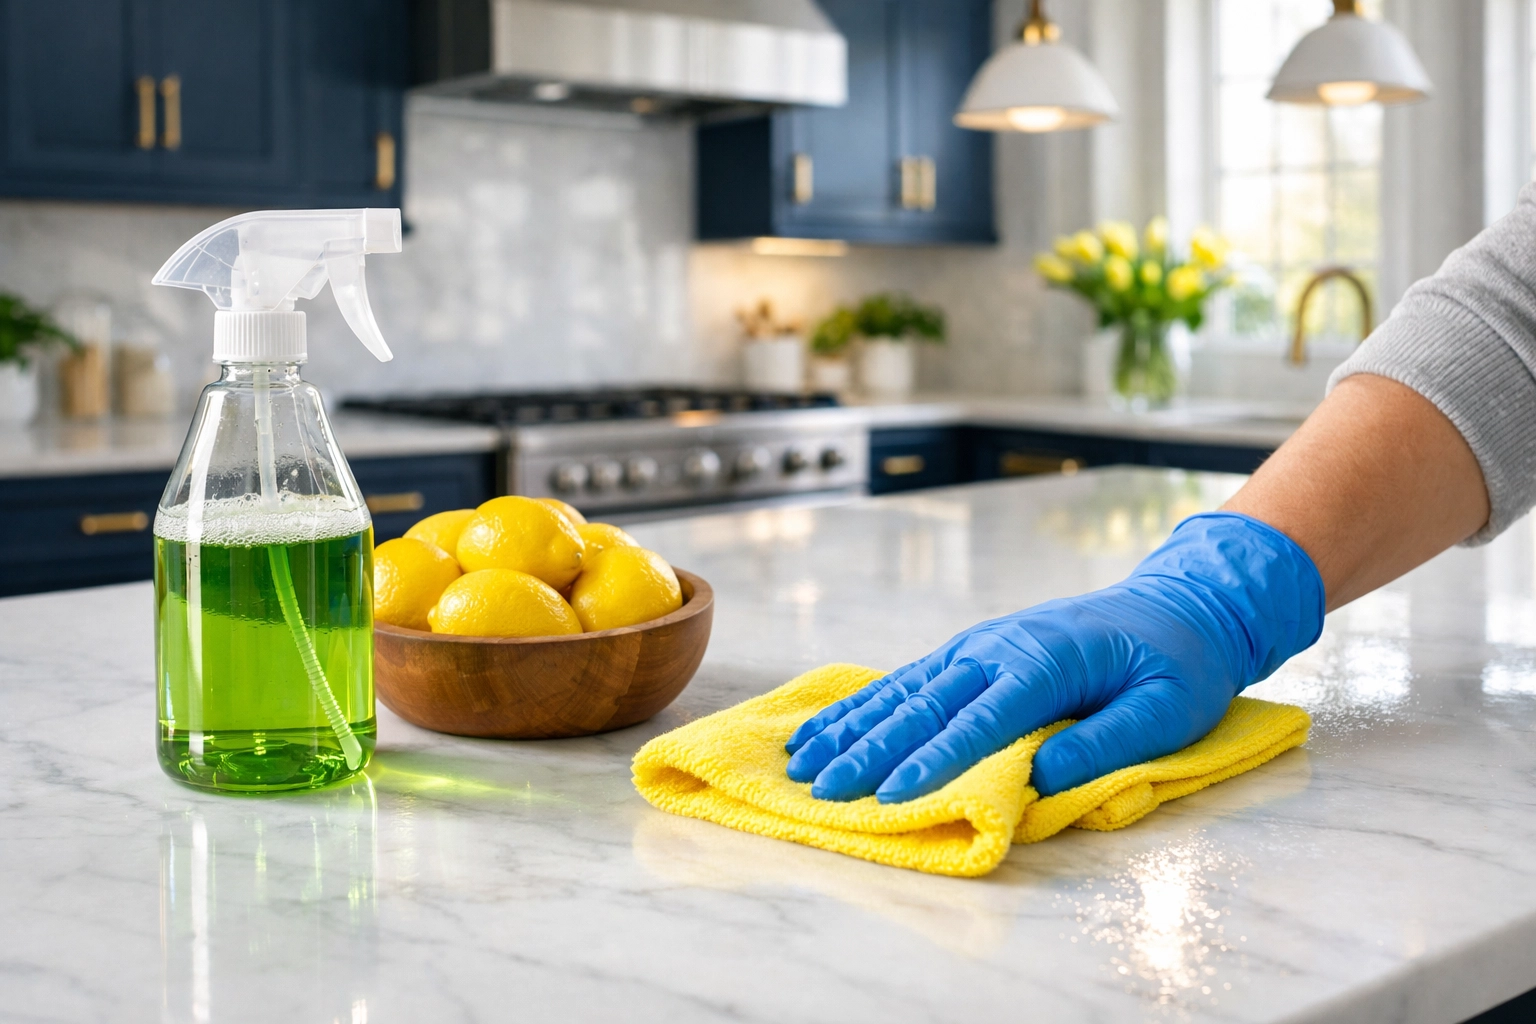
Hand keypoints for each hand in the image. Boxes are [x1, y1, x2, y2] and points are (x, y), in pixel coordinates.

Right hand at [785, 513, 1324, 801]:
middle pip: (925, 705)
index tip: (889, 796)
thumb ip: (1105, 743)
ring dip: (853, 726)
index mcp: (1046, 662)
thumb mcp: (1167, 709)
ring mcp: (980, 645)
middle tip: (823, 789)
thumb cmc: (1178, 663)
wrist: (1180, 604)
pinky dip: (865, 705)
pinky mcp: (973, 652)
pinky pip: (909, 680)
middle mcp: (999, 647)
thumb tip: (1040, 776)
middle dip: (870, 750)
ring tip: (803, 761)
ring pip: (904, 690)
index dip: (932, 762)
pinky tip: (829, 726)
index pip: (979, 721)